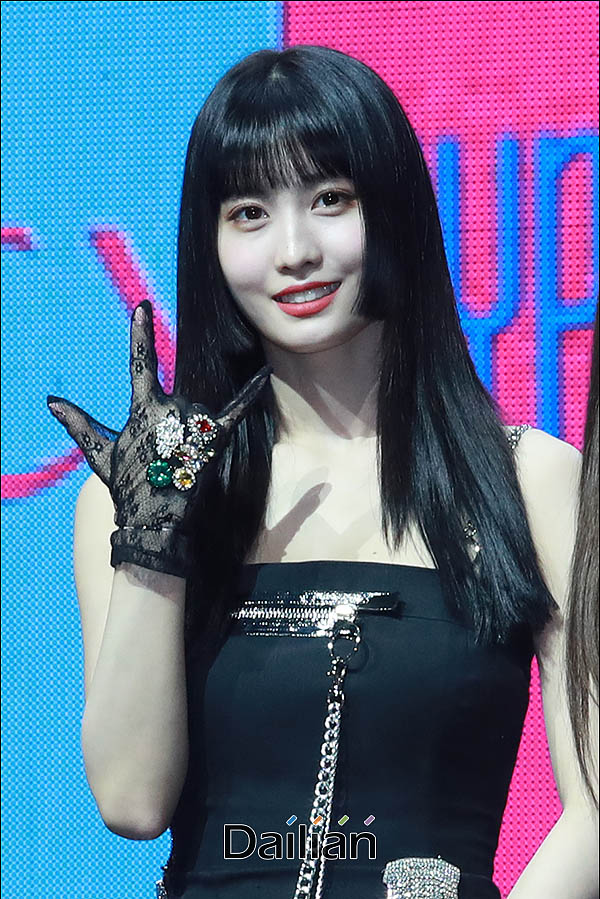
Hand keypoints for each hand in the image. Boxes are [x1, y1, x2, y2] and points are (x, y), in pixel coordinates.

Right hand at [47, 300, 270, 575]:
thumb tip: (50, 402)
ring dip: (192, 429)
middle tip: (163, 455)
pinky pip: (237, 409)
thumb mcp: (100, 453)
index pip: (141, 363)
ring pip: (199, 410)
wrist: (155, 519)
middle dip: (171, 422)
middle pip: (176, 398)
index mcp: (145, 407)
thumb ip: (79, 424)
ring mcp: (197, 423)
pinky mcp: (218, 438)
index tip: (142, 306)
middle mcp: (173, 407)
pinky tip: (266, 372)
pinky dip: (251, 390)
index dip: (140, 333)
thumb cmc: (127, 486)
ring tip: (182, 459)